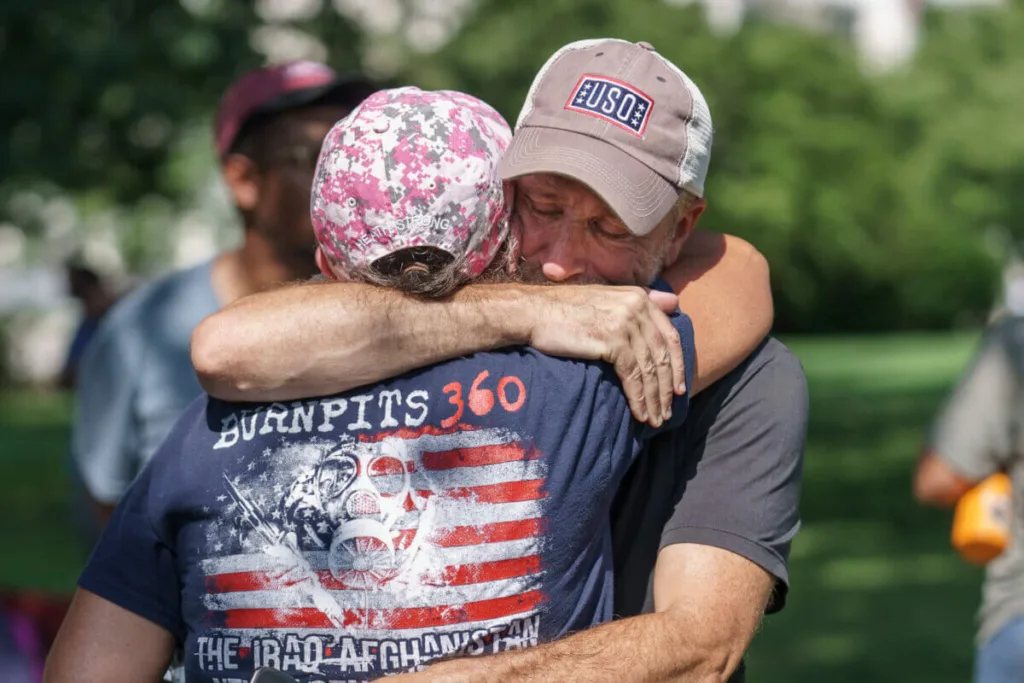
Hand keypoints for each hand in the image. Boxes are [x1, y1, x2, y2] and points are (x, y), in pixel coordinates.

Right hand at [524, 285, 684, 425]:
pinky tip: (639, 413)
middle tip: (667, 411)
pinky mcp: (611, 340)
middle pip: (662, 355)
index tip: (678, 388)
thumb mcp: (607, 299)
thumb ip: (641, 301)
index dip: (678, 365)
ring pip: (649, 369)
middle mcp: (636, 307)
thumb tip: (674, 301)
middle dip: (667, 388)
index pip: (670, 335)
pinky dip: (638, 398)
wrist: (533, 311)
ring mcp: (625, 323)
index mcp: (639, 296)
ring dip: (654, 399)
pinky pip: (633, 376)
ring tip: (655, 419)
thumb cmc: (565, 309)